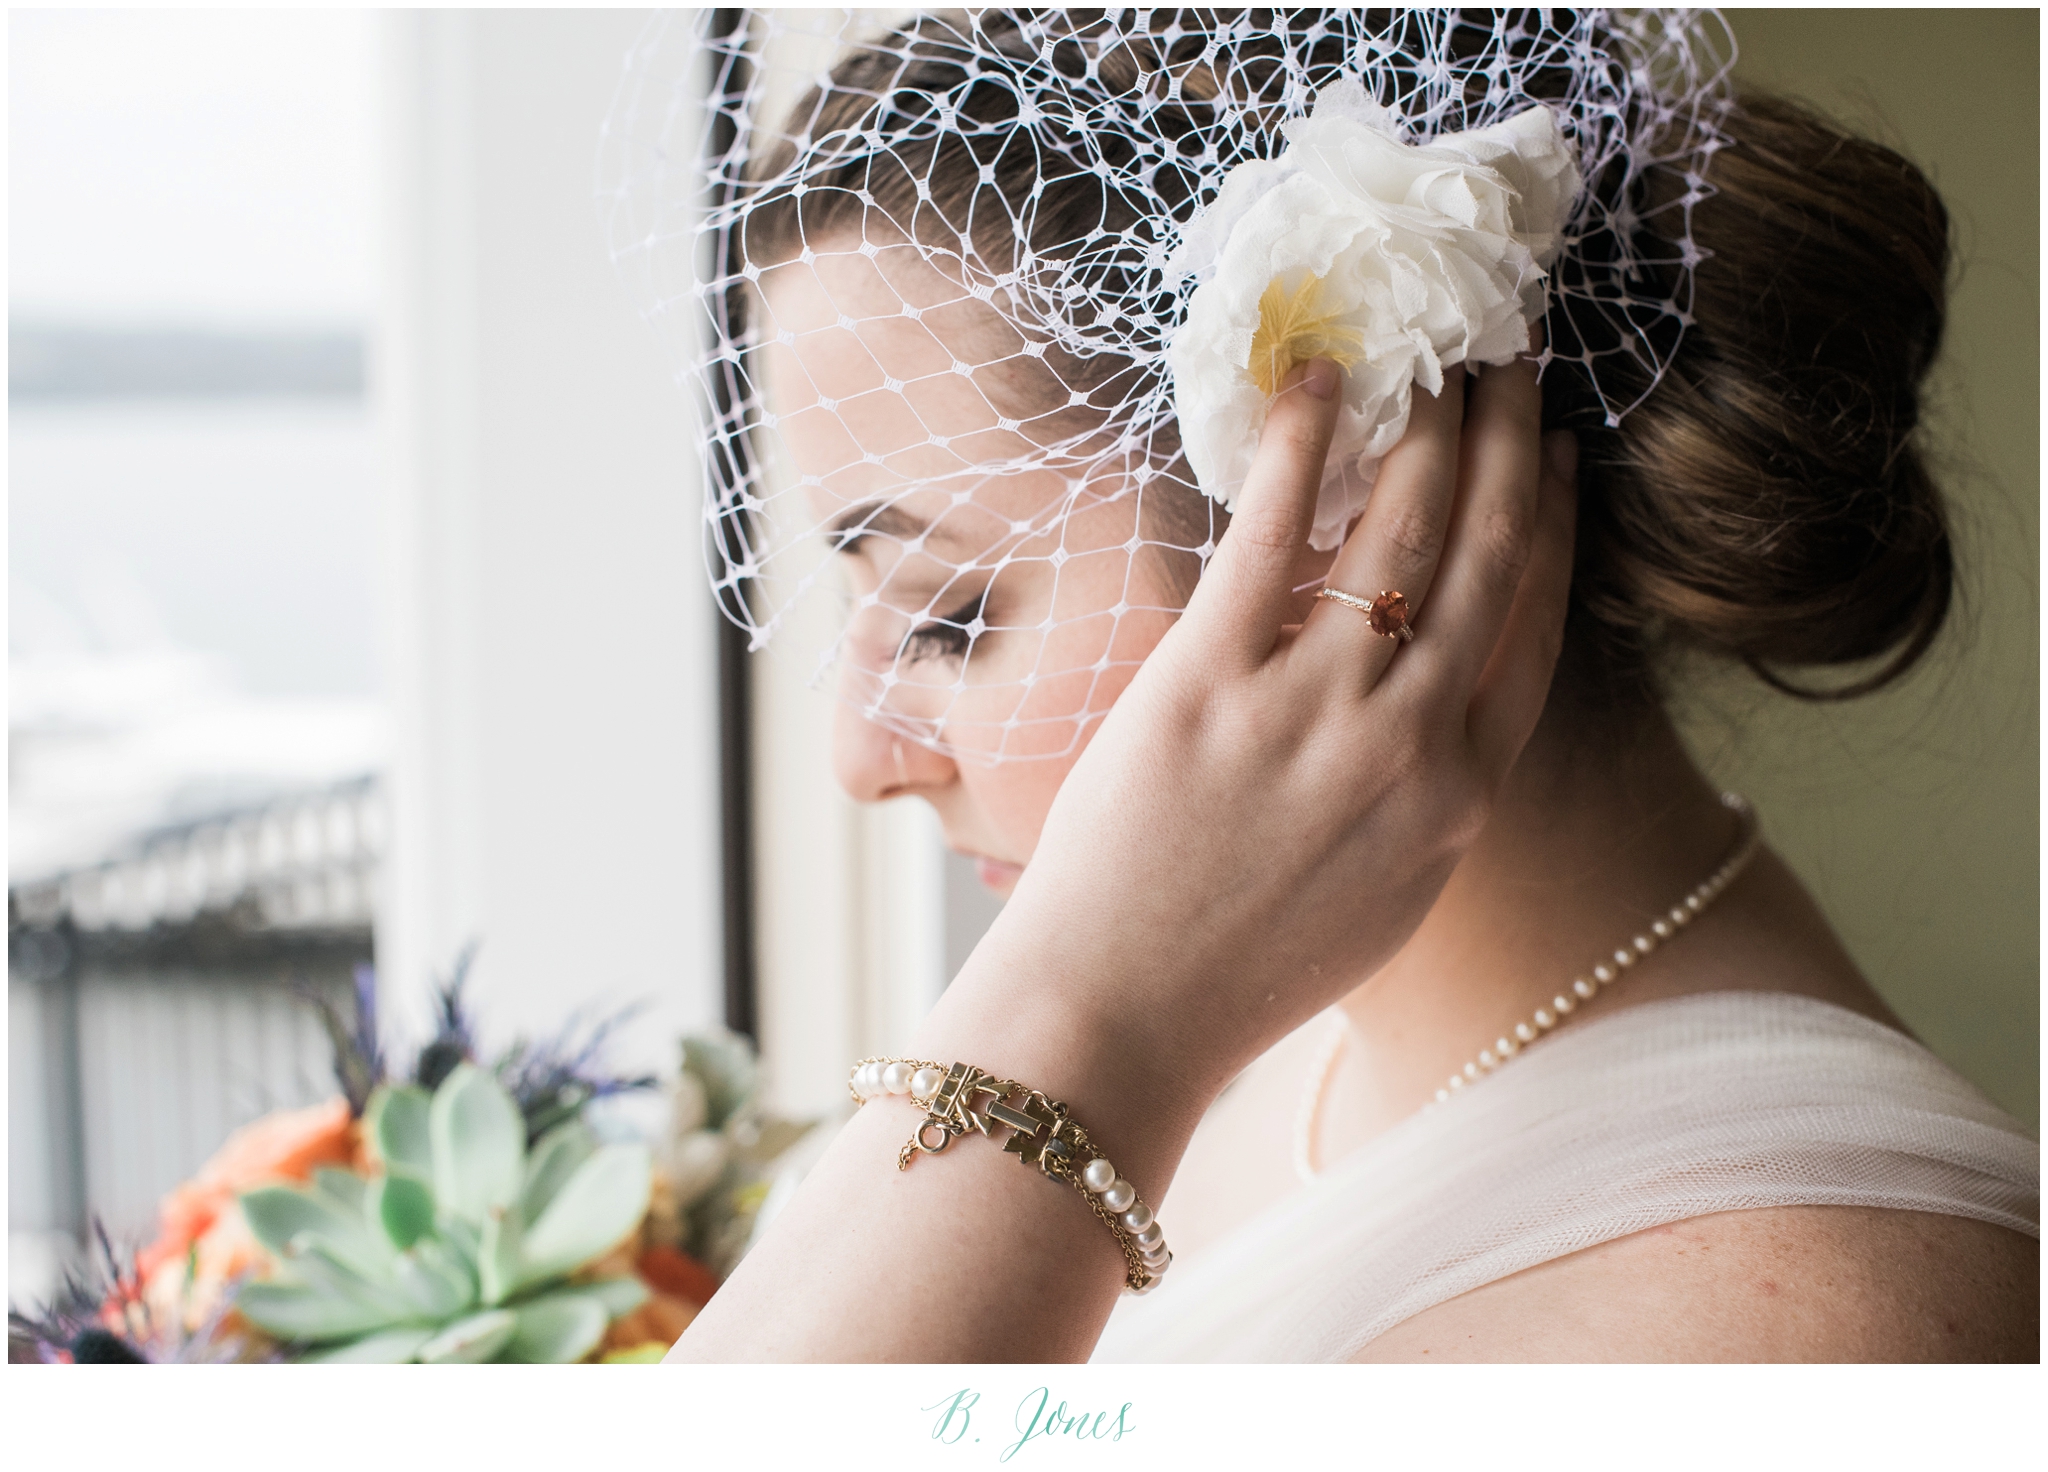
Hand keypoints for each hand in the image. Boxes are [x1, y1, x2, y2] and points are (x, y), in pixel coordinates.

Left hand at [941, 354, 1578, 1106]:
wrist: (1126, 1011)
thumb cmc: (1245, 966)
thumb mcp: (1384, 892)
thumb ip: (1427, 791)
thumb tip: (1433, 696)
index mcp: (1460, 794)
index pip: (1537, 627)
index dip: (1554, 527)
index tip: (1558, 454)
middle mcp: (1411, 740)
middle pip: (1488, 558)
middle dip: (1509, 445)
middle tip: (1510, 362)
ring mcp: (1315, 706)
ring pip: (1402, 530)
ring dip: (1429, 428)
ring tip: (1434, 361)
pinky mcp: (1211, 680)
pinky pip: (1271, 536)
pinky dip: (1300, 445)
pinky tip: (1318, 380)